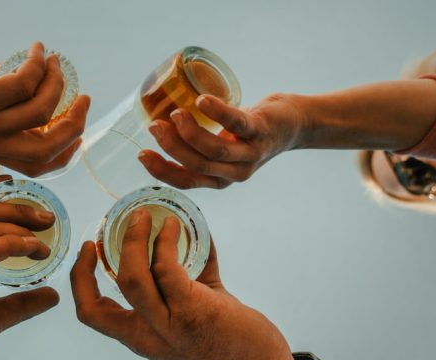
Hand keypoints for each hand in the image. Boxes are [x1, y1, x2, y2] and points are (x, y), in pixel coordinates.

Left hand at [0, 42, 90, 177]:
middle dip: (74, 123)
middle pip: (50, 145)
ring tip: (53, 62)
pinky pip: (24, 82)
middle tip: (83, 98)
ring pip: (42, 110)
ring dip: (56, 82)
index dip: (66, 152)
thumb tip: (8, 78)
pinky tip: (36, 50)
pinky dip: (36, 64)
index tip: (78, 132)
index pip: (40, 165)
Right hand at [70, 209, 309, 359]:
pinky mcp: (193, 312)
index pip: (92, 314)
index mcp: (139, 337)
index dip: (80, 280)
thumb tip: (188, 232)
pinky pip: (169, 270)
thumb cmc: (227, 342)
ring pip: (133, 279)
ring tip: (146, 217)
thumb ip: (186, 277)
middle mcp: (147, 336)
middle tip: (121, 224)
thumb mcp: (191, 314)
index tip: (89, 250)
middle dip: (101, 256)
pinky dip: (167, 243)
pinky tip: (174, 227)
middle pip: (100, 298)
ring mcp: (168, 326)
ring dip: (135, 242)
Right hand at [138, 93, 306, 188]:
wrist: (294, 124)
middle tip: (155, 125)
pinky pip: (235, 123)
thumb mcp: (222, 146)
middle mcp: (235, 172)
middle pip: (196, 165)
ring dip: (190, 132)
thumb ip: (198, 145)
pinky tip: (202, 102)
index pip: (186, 181)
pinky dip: (217, 113)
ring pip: (214, 150)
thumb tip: (158, 127)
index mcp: (220, 179)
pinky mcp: (260, 130)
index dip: (161, 171)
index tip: (142, 154)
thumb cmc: (250, 132)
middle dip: (171, 147)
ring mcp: (249, 153)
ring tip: (175, 113)